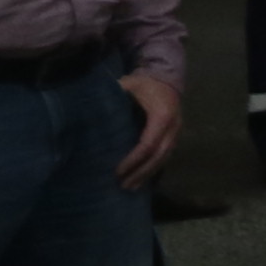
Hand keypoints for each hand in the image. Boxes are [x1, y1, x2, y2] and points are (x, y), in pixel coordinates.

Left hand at [111, 74, 182, 188]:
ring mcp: (176, 133)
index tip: (118, 171)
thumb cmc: (144, 84)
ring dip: (147, 174)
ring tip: (130, 187)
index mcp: (162, 115)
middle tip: (123, 185)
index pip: (148, 144)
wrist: (166, 78)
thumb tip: (89, 113)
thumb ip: (113, 98)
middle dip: (141, 172)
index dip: (133, 159)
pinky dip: (153, 169)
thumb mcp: (128, 85)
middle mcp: (173, 127)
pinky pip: (165, 157)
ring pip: (164, 159)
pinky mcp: (175, 137)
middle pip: (158, 156)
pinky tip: (141, 179)